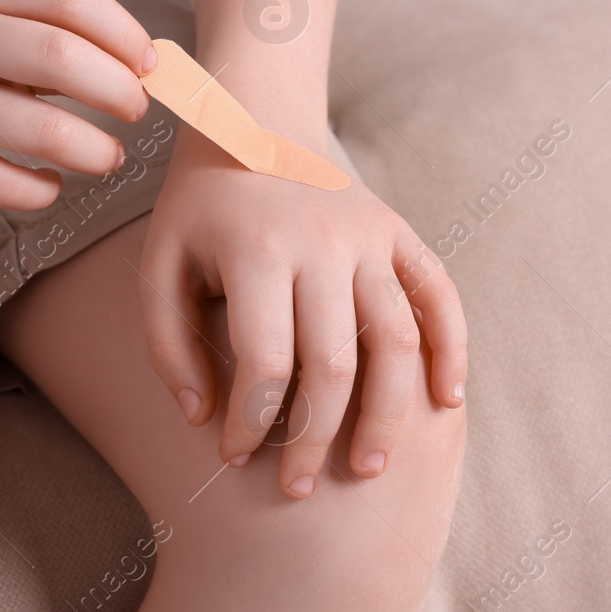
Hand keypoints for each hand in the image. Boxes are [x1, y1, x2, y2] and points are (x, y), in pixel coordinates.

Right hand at [0, 0, 156, 208]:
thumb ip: (50, 28)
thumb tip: (144, 68)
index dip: (124, 32)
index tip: (150, 63)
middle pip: (62, 59)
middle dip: (119, 91)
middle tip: (136, 111)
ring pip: (42, 132)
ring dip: (96, 150)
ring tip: (109, 156)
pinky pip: (4, 184)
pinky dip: (44, 189)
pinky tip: (51, 184)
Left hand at [138, 127, 466, 498]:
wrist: (253, 122)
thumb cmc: (197, 210)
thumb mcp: (158, 265)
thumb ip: (167, 343)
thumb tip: (202, 418)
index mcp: (256, 250)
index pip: (264, 361)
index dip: (251, 422)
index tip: (233, 458)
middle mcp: (323, 243)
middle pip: (334, 363)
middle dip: (315, 437)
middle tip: (298, 489)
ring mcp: (370, 237)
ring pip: (395, 340)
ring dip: (388, 413)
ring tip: (369, 469)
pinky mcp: (400, 232)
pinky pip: (439, 296)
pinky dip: (451, 348)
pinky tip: (446, 402)